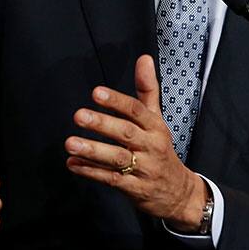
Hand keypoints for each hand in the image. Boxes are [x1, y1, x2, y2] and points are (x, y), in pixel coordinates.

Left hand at [65, 55, 207, 231]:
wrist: (178, 191)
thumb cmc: (160, 148)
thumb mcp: (157, 119)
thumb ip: (147, 89)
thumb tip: (144, 58)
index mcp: (155, 127)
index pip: (136, 111)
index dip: (117, 101)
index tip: (96, 92)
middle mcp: (151, 146)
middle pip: (126, 133)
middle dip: (102, 124)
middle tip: (78, 115)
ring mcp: (144, 169)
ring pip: (117, 158)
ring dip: (93, 151)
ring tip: (70, 143)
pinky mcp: (135, 189)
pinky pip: (112, 180)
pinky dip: (92, 172)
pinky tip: (73, 163)